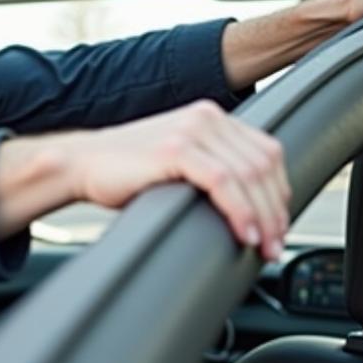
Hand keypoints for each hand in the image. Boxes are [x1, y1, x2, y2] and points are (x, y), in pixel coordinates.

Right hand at [71, 100, 289, 258]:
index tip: (279, 227)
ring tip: (263, 246)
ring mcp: (191, 130)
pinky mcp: (175, 149)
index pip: (268, 153)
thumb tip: (252, 208)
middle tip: (275, 246)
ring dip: (263, 217)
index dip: (280, 193)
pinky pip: (223, 182)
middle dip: (276, 211)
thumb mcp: (181, 164)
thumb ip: (214, 171)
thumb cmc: (127, 172)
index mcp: (213, 118)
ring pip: (249, 176)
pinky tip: (243, 233)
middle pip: (264, 166)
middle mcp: (207, 117)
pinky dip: (240, 211)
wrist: (82, 164)